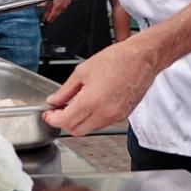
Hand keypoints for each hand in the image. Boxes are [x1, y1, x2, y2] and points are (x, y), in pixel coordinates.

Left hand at [43, 34, 161, 135]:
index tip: (48, 114)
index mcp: (91, 101)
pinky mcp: (123, 116)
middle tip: (57, 110)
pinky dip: (92, 118)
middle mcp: (104, 113)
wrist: (142, 59)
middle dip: (64, 122)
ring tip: (74, 104)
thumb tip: (54, 100)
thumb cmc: (117, 59)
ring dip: (78, 121)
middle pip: (76, 130)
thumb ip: (66, 90)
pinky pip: (102, 123)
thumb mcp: (83, 71)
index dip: (52, 119)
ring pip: (89, 128)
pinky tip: (89, 104)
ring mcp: (114, 117)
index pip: (65, 121)